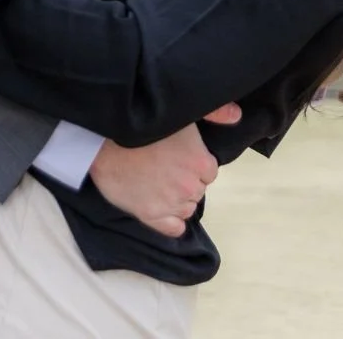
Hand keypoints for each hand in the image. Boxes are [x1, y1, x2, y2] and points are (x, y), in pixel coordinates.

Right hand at [89, 103, 240, 237]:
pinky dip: (171, 221)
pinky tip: (162, 207)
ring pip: (187, 208)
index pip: (208, 171)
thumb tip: (237, 115)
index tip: (179, 156)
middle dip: (186, 180)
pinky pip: (174, 228)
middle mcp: (191, 188)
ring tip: (160, 182)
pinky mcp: (151, 217)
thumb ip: (215, 112)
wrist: (105, 141)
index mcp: (202, 163)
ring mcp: (171, 205)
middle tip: (166, 166)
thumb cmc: (145, 124)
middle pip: (197, 189)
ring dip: (178, 199)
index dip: (194, 163)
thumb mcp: (183, 112)